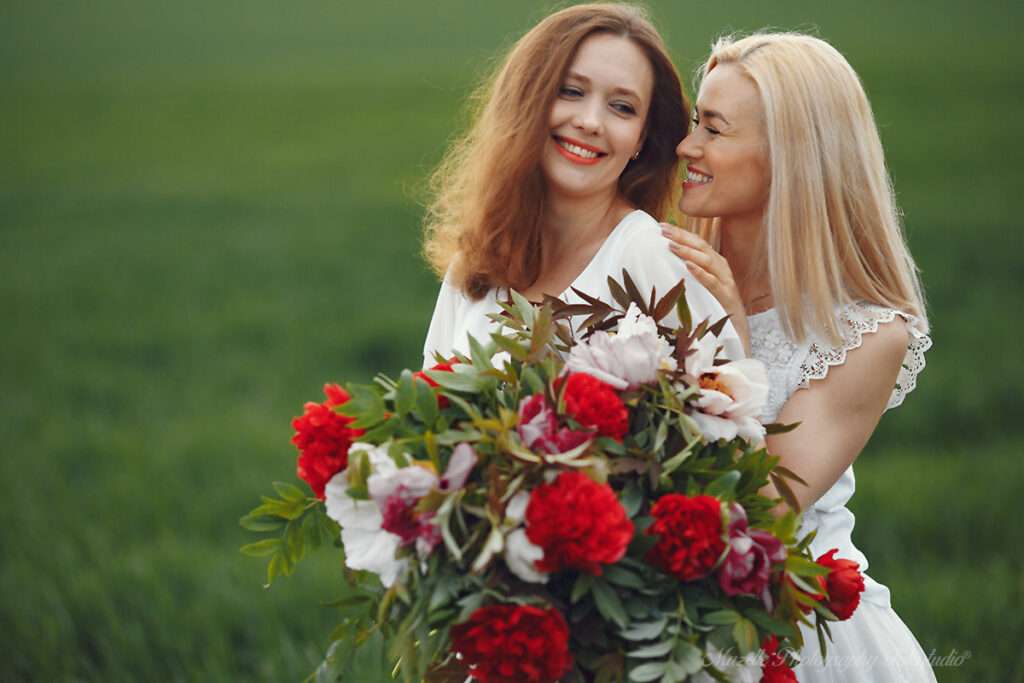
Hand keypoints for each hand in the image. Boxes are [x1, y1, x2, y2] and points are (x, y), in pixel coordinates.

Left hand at [660, 223, 749, 354]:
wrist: (738, 333)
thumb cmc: (717, 310)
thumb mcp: (703, 289)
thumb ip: (691, 275)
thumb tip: (667, 265)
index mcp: (716, 264)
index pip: (698, 243)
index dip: (681, 233)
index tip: (661, 226)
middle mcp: (722, 269)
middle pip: (702, 247)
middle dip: (681, 236)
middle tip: (662, 230)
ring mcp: (726, 283)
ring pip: (707, 261)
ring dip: (688, 252)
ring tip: (671, 245)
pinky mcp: (727, 298)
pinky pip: (713, 282)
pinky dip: (700, 273)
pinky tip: (688, 266)